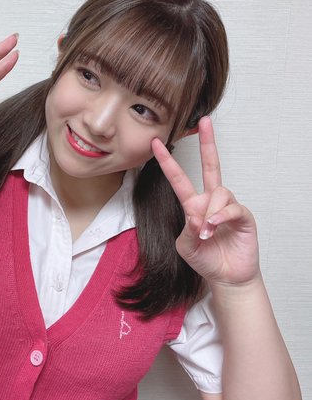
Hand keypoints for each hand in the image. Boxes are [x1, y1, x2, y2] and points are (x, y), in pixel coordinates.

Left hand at [151, 117, 259, 287]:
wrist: (226, 277)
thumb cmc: (205, 258)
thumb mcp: (186, 245)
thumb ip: (187, 230)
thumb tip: (197, 216)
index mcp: (193, 204)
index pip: (179, 179)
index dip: (168, 161)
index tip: (155, 143)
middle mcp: (211, 200)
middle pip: (211, 165)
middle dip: (208, 142)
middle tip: (204, 122)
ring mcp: (228, 206)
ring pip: (219, 193)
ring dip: (210, 212)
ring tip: (207, 232)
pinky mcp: (243, 216)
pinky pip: (232, 208)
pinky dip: (222, 216)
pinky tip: (215, 226)